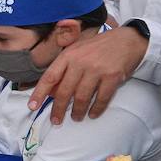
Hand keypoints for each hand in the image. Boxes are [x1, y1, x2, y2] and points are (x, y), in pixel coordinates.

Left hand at [29, 25, 147, 123]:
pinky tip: (93, 114)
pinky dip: (96, 109)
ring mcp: (97, 69)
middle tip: (56, 120)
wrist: (128, 39)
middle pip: (65, 91)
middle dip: (59, 109)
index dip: (39, 93)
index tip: (32, 106)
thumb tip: (52, 92)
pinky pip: (102, 98)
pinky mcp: (113, 76)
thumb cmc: (98, 48)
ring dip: (78, 111)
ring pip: (82, 97)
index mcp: (68, 55)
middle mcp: (80, 62)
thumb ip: (63, 69)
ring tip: (76, 117)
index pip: (49, 77)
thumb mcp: (77, 52)